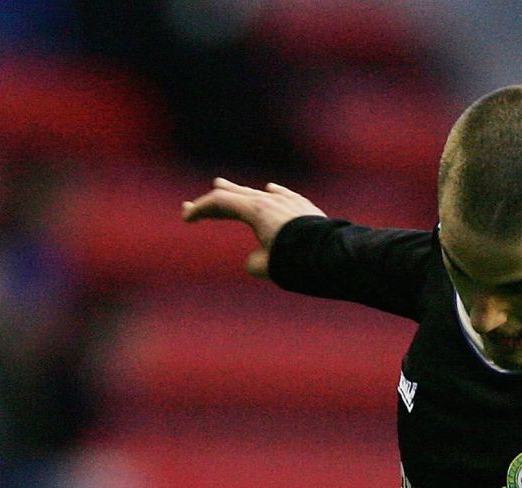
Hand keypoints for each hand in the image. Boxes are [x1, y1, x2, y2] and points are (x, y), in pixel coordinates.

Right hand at [181, 178, 324, 278]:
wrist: (333, 255)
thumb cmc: (298, 261)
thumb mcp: (268, 267)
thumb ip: (255, 262)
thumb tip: (258, 259)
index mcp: (256, 210)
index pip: (220, 203)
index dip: (200, 209)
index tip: (187, 217)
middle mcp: (271, 200)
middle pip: (235, 194)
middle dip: (214, 200)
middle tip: (197, 204)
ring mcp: (289, 201)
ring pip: (258, 193)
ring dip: (240, 194)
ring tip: (226, 187)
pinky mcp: (305, 208)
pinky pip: (284, 196)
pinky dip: (272, 195)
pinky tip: (270, 190)